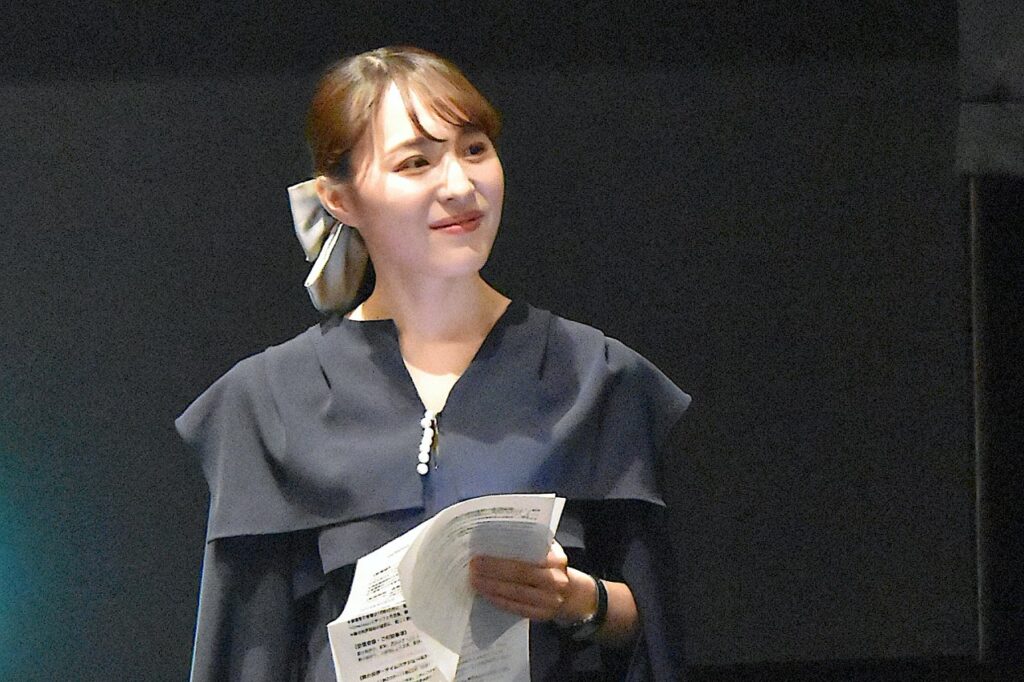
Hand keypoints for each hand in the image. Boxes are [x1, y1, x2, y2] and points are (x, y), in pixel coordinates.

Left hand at [469, 542, 596, 622]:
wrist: (572, 594)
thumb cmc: (552, 566)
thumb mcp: (550, 551)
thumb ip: (532, 544)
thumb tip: (498, 536)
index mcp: (557, 560)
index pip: (528, 557)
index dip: (503, 557)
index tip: (482, 553)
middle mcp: (556, 581)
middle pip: (520, 575)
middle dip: (493, 571)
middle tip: (473, 567)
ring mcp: (550, 601)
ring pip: (516, 594)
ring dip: (492, 587)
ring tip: (474, 580)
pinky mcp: (542, 615)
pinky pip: (517, 608)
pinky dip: (499, 601)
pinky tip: (486, 594)